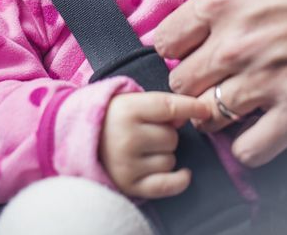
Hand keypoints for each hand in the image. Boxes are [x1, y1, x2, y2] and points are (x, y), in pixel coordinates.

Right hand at [98, 91, 212, 198]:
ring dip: (164, 155)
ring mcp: (127, 164)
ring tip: (144, 150)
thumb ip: (161, 105)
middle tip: (147, 133)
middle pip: (172, 137)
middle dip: (166, 135)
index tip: (206, 110)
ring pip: (170, 160)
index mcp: (126, 110)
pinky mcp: (129, 185)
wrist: (80, 141)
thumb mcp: (131, 102)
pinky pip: (167, 185)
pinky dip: (180, 180)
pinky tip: (184, 173)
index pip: (168, 107)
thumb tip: (190, 114)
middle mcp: (126, 138)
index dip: (191, 107)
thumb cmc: (113, 119)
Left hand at [154, 0, 286, 166]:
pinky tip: (266, 129)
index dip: (179, 50)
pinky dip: (252, 146)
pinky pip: (250, 150)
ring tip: (244, 105)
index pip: (164, 39)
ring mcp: (266, 77)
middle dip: (198, 83)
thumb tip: (214, 19)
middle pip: (180, 82)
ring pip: (208, 117)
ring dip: (222, 114)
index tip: (193, 53)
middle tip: (220, 81)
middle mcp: (237, 39)